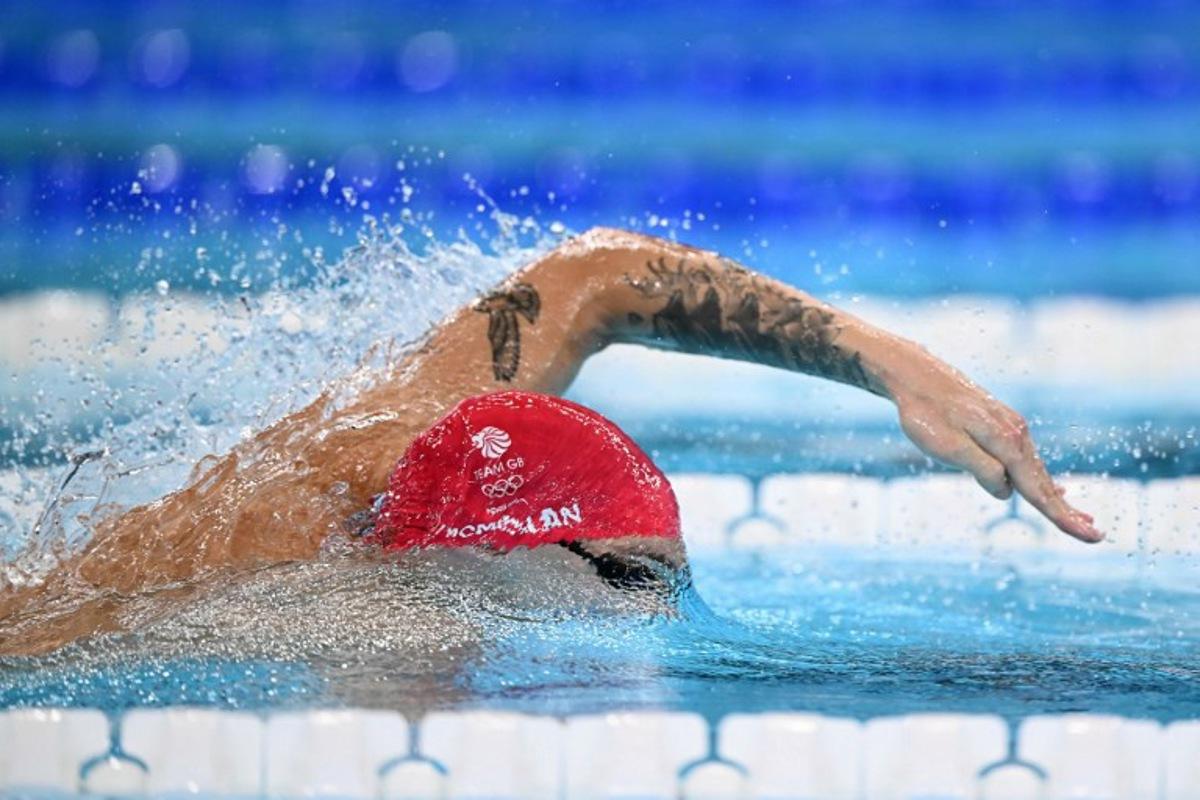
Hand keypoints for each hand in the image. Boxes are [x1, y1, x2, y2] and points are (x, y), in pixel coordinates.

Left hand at [885, 346, 1101, 543]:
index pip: (1037, 490)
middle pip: (1042, 481)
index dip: (1061, 516)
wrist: (915, 375)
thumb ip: (982, 469)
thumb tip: (1006, 491)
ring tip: (1079, 519)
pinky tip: (1052, 488)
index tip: (1089, 535)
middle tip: (1094, 536)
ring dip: (1055, 497)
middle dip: (1066, 511)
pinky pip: (1025, 458)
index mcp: (1007, 442)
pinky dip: (1040, 478)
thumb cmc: (926, 413)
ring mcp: (1010, 426)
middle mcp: (1016, 433)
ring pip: (1035, 469)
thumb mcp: (949, 447)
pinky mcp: (1000, 423)